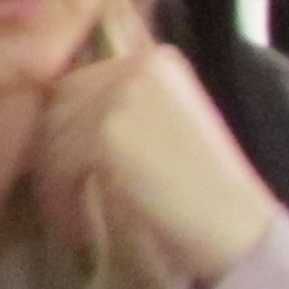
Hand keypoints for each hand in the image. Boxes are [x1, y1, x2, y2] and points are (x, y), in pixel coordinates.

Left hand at [27, 43, 272, 286]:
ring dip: (56, 182)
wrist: (237, 229)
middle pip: (59, 103)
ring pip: (52, 136)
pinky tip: (79, 227)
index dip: (65, 129)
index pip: (78, 82)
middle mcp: (138, 65)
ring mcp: (120, 94)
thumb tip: (54, 113)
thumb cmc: (205, 189)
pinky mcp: (107, 131)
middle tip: (64, 197)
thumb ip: (119, 106)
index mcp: (156, 59)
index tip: (68, 170)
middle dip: (54, 153)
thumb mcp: (164, 124)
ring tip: (73, 217)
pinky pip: (58, 164)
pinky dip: (62, 200)